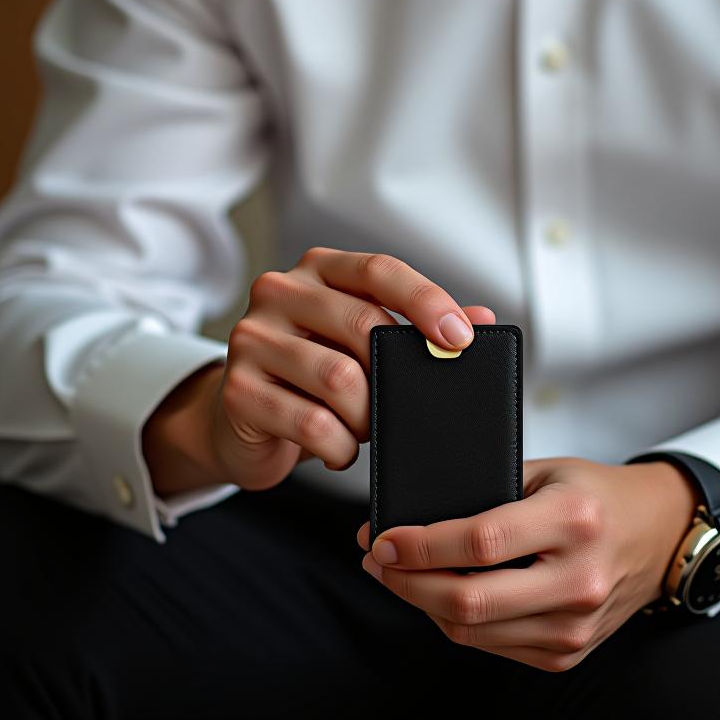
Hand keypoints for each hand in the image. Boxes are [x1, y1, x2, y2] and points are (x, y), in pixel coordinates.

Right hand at [143, 246, 494, 494]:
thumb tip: (482, 319)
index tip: (459, 337)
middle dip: (396, 375)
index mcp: (318, 270)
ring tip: (363, 429)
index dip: (425, 300)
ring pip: (339, 378)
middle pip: (363, 324)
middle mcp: (280, 293)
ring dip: (367, 417)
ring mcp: (252, 339)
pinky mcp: (237, 390)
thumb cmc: (310, 378)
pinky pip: (310, 422)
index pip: (379, 269)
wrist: (238, 420)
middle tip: (404, 404)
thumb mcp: (362, 346)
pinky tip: (338, 449)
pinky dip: (338, 446)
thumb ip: (418, 328)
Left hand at [356, 457, 697, 671]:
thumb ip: (487, 491)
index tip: (381, 538)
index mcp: (574, 521)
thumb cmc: (596, 495)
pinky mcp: (568, 653)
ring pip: (472, 631)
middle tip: (377, 559)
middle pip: (469, 600)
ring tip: (398, 574)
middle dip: (406, 583)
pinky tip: (438, 595)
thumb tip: (412, 518)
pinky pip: (491, 646)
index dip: (421, 546)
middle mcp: (579, 580)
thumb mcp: (546, 472)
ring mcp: (576, 625)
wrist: (657, 534)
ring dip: (422, 604)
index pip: (481, 542)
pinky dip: (455, 622)